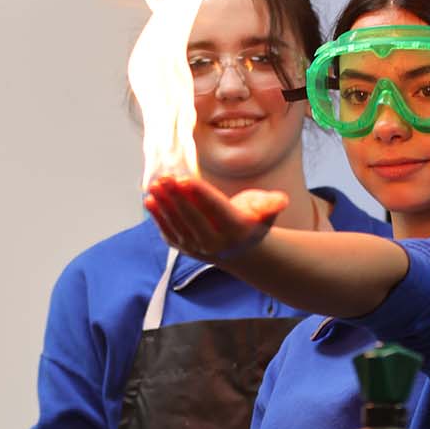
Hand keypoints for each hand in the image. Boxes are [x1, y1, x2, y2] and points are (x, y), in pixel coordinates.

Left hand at [144, 175, 288, 264]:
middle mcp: (215, 242)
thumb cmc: (252, 221)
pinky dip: (157, 217)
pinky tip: (149, 200)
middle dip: (176, 196)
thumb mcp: (267, 212)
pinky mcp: (183, 248)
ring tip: (154, 185)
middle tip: (164, 177)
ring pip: (177, 224)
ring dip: (163, 204)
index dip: (198, 193)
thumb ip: (272, 204)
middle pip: (192, 217)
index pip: (214, 208)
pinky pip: (168, 232)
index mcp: (235, 229)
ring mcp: (197, 248)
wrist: (241, 251)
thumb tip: (281, 201)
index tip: (184, 178)